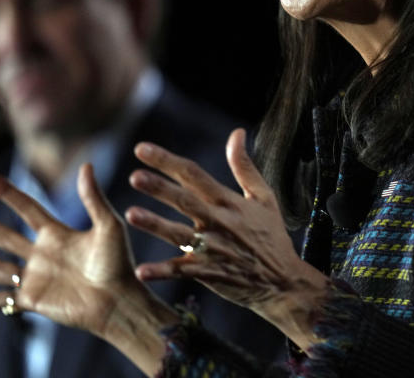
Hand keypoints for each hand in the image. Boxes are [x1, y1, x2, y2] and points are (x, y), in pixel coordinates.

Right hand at [0, 164, 177, 375]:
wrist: (118, 301)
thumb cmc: (118, 263)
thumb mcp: (108, 226)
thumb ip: (93, 198)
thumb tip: (86, 165)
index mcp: (58, 234)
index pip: (27, 208)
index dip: (7, 193)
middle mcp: (44, 254)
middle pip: (7, 236)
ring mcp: (37, 277)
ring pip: (0, 267)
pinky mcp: (34, 300)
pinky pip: (3, 300)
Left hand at [127, 128, 330, 349]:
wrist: (282, 281)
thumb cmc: (271, 235)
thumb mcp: (264, 197)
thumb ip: (245, 166)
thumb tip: (237, 132)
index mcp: (229, 202)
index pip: (194, 175)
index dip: (167, 161)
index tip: (141, 149)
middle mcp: (219, 222)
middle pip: (185, 201)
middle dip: (160, 188)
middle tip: (135, 177)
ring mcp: (212, 249)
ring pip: (178, 235)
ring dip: (155, 225)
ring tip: (131, 215)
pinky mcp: (207, 273)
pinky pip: (180, 272)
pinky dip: (161, 272)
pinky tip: (141, 271)